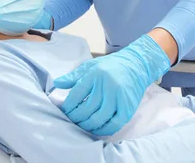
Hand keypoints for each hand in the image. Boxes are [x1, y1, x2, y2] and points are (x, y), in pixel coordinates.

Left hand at [53, 35, 170, 135]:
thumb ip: (73, 76)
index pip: (76, 95)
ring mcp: (118, 98)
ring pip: (98, 118)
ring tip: (81, 125)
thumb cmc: (110, 66)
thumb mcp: (90, 66)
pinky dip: (103, 130)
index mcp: (95, 74)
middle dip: (75, 118)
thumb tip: (56, 83)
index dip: (67, 106)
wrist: (137, 64)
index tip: (64, 110)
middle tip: (70, 120)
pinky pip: (113, 124)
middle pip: (86, 109)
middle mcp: (107, 86)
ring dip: (86, 125)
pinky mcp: (128, 107)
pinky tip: (96, 129)